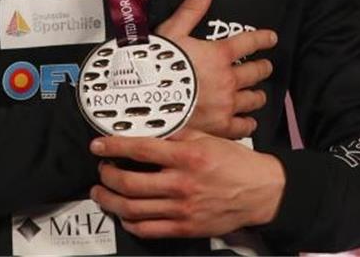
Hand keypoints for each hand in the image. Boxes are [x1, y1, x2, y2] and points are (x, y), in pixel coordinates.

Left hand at [89, 129, 285, 238]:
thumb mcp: (207, 138)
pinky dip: (129, 222)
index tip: (99, 145)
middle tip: (102, 169)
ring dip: (110, 200)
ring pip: (132, 209)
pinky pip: (148, 230)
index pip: (140, 150)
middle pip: (129, 183)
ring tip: (102, 192)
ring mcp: (182, 209)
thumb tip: (148, 129)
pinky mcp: (185, 228)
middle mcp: (182, 184)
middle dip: (106, 175)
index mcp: (187, 157)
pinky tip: (124, 213)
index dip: (114, 146)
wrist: (261, 192)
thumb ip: (177, 134)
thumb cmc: (234, 162)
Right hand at [156, 0, 276, 138]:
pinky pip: (243, 126)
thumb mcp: (172, 31)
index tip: (272, 38)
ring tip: (258, 94)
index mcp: (219, 54)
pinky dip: (248, 122)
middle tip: (265, 67)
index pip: (249, 42)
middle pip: (257, 72)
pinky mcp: (220, 126)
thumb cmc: (158, 63)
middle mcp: (228, 79)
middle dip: (263, 68)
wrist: (147, 99)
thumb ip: (192, 9)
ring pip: (254, 99)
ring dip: (258, 95)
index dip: (263, 39)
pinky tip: (248, 121)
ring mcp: (226, 104)